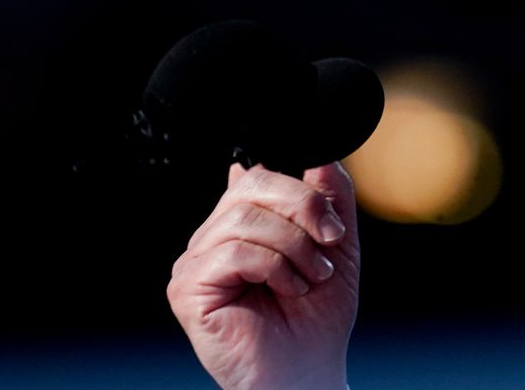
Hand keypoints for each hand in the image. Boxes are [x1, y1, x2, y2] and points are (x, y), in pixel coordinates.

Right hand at [168, 162, 359, 389]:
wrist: (309, 370)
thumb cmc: (318, 317)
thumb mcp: (337, 246)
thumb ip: (332, 200)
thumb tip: (320, 156)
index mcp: (240, 223)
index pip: (259, 174)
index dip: (302, 189)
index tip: (333, 225)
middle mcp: (212, 238)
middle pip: (251, 183)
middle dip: (303, 208)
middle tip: (329, 243)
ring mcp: (195, 263)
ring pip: (245, 218)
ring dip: (293, 246)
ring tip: (311, 276)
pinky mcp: (187, 290)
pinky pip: (233, 253)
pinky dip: (273, 267)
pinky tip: (289, 289)